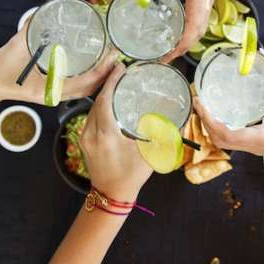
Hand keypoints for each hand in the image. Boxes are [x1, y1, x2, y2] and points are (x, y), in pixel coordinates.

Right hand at [0, 25, 116, 104]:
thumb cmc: (2, 72)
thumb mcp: (18, 46)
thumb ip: (32, 30)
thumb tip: (45, 14)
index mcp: (51, 88)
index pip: (85, 82)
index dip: (102, 71)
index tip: (113, 58)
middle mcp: (56, 93)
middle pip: (89, 88)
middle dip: (106, 74)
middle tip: (117, 57)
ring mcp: (54, 94)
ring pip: (84, 90)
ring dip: (99, 77)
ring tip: (111, 61)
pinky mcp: (52, 91)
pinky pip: (76, 88)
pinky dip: (88, 79)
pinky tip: (94, 68)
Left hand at [80, 63, 151, 200]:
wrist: (111, 196)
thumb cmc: (131, 176)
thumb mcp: (149, 155)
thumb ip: (163, 135)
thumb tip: (180, 117)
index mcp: (106, 134)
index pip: (105, 100)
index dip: (112, 82)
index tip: (120, 68)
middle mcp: (91, 133)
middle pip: (97, 100)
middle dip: (108, 83)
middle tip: (121, 71)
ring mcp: (84, 136)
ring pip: (92, 107)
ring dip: (104, 94)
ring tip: (117, 82)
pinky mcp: (83, 140)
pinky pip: (91, 116)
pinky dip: (100, 105)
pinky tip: (110, 100)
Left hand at [134, 0, 236, 58]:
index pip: (193, 28)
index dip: (181, 46)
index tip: (167, 56)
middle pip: (200, 31)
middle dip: (184, 47)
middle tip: (164, 57)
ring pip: (203, 24)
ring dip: (189, 38)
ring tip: (170, 47)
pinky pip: (202, 14)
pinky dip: (192, 26)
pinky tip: (177, 29)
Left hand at [193, 61, 263, 165]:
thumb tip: (263, 55)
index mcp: (263, 138)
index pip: (226, 134)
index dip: (208, 119)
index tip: (200, 103)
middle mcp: (256, 146)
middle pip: (219, 140)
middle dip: (204, 122)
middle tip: (198, 100)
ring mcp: (257, 148)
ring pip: (225, 143)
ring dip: (211, 126)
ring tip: (205, 106)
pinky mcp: (260, 145)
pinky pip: (234, 140)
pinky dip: (222, 128)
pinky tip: (221, 113)